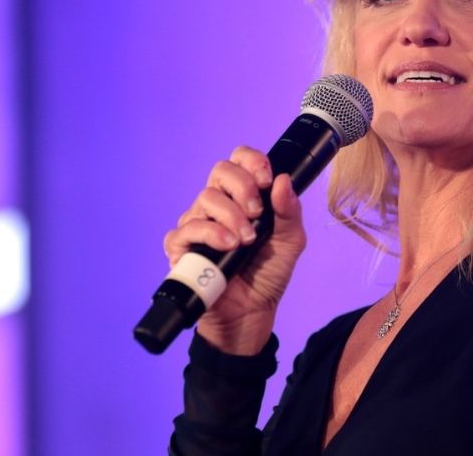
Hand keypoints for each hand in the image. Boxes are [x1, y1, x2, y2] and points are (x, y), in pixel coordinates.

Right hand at [163, 146, 306, 354]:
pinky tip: (228, 246)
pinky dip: (210, 233)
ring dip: (231, 216)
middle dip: (243, 187)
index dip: (251, 161)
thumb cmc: (268, 273)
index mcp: (243, 196)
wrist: (253, 312)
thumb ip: (289, 211)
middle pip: (220, 171)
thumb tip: (283, 181)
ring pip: (205, 199)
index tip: (267, 179)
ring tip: (246, 240)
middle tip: (258, 213)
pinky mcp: (182, 248)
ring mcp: (198, 224)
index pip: (239, 160)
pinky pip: (186, 229)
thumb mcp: (290, 241)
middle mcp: (218, 205)